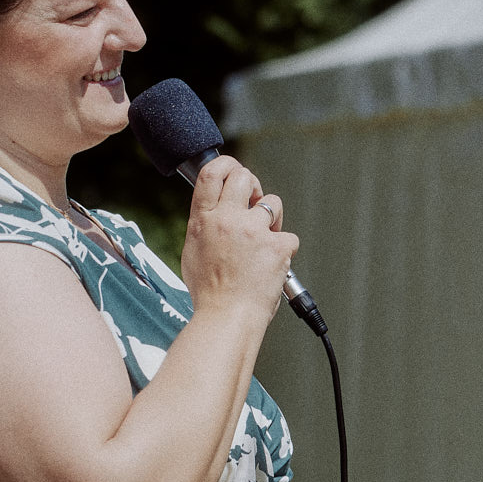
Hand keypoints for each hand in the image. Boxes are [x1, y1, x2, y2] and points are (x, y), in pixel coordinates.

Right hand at [180, 154, 297, 324]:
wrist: (227, 317)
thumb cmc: (210, 292)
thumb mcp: (194, 251)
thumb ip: (206, 226)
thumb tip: (217, 210)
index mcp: (203, 220)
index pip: (212, 173)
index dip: (226, 164)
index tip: (234, 170)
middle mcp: (227, 219)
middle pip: (244, 176)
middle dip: (253, 184)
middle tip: (254, 201)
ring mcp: (254, 231)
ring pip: (272, 202)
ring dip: (271, 218)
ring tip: (263, 242)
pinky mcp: (277, 246)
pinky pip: (288, 236)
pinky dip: (284, 250)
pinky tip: (272, 265)